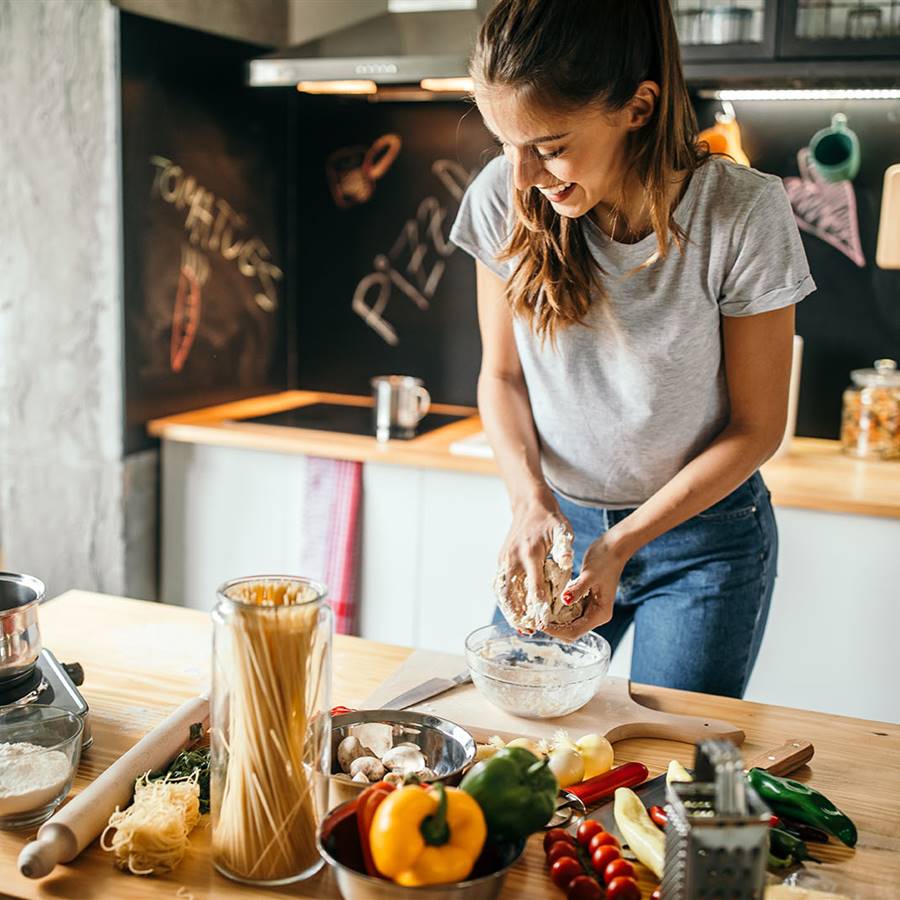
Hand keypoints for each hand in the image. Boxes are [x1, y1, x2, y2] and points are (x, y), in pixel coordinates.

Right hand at [499, 494, 570, 617]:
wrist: (529, 505)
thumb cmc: (550, 520)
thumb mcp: (562, 531)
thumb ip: (564, 549)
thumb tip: (567, 563)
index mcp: (530, 553)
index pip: (534, 585)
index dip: (538, 606)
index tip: (543, 623)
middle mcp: (513, 558)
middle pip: (512, 592)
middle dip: (518, 614)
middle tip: (527, 631)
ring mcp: (504, 559)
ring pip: (503, 590)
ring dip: (509, 609)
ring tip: (519, 626)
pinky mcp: (501, 559)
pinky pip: (501, 583)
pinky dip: (505, 599)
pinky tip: (512, 611)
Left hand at [543, 532, 628, 640]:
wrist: (613, 547)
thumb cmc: (604, 559)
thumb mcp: (589, 574)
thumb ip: (577, 589)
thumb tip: (565, 600)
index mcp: (600, 614)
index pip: (575, 631)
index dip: (557, 631)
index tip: (540, 624)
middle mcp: (596, 615)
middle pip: (571, 631)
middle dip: (554, 628)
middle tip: (536, 619)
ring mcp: (590, 608)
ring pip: (569, 622)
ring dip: (555, 620)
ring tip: (539, 612)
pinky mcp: (585, 600)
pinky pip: (569, 611)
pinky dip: (558, 610)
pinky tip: (547, 603)